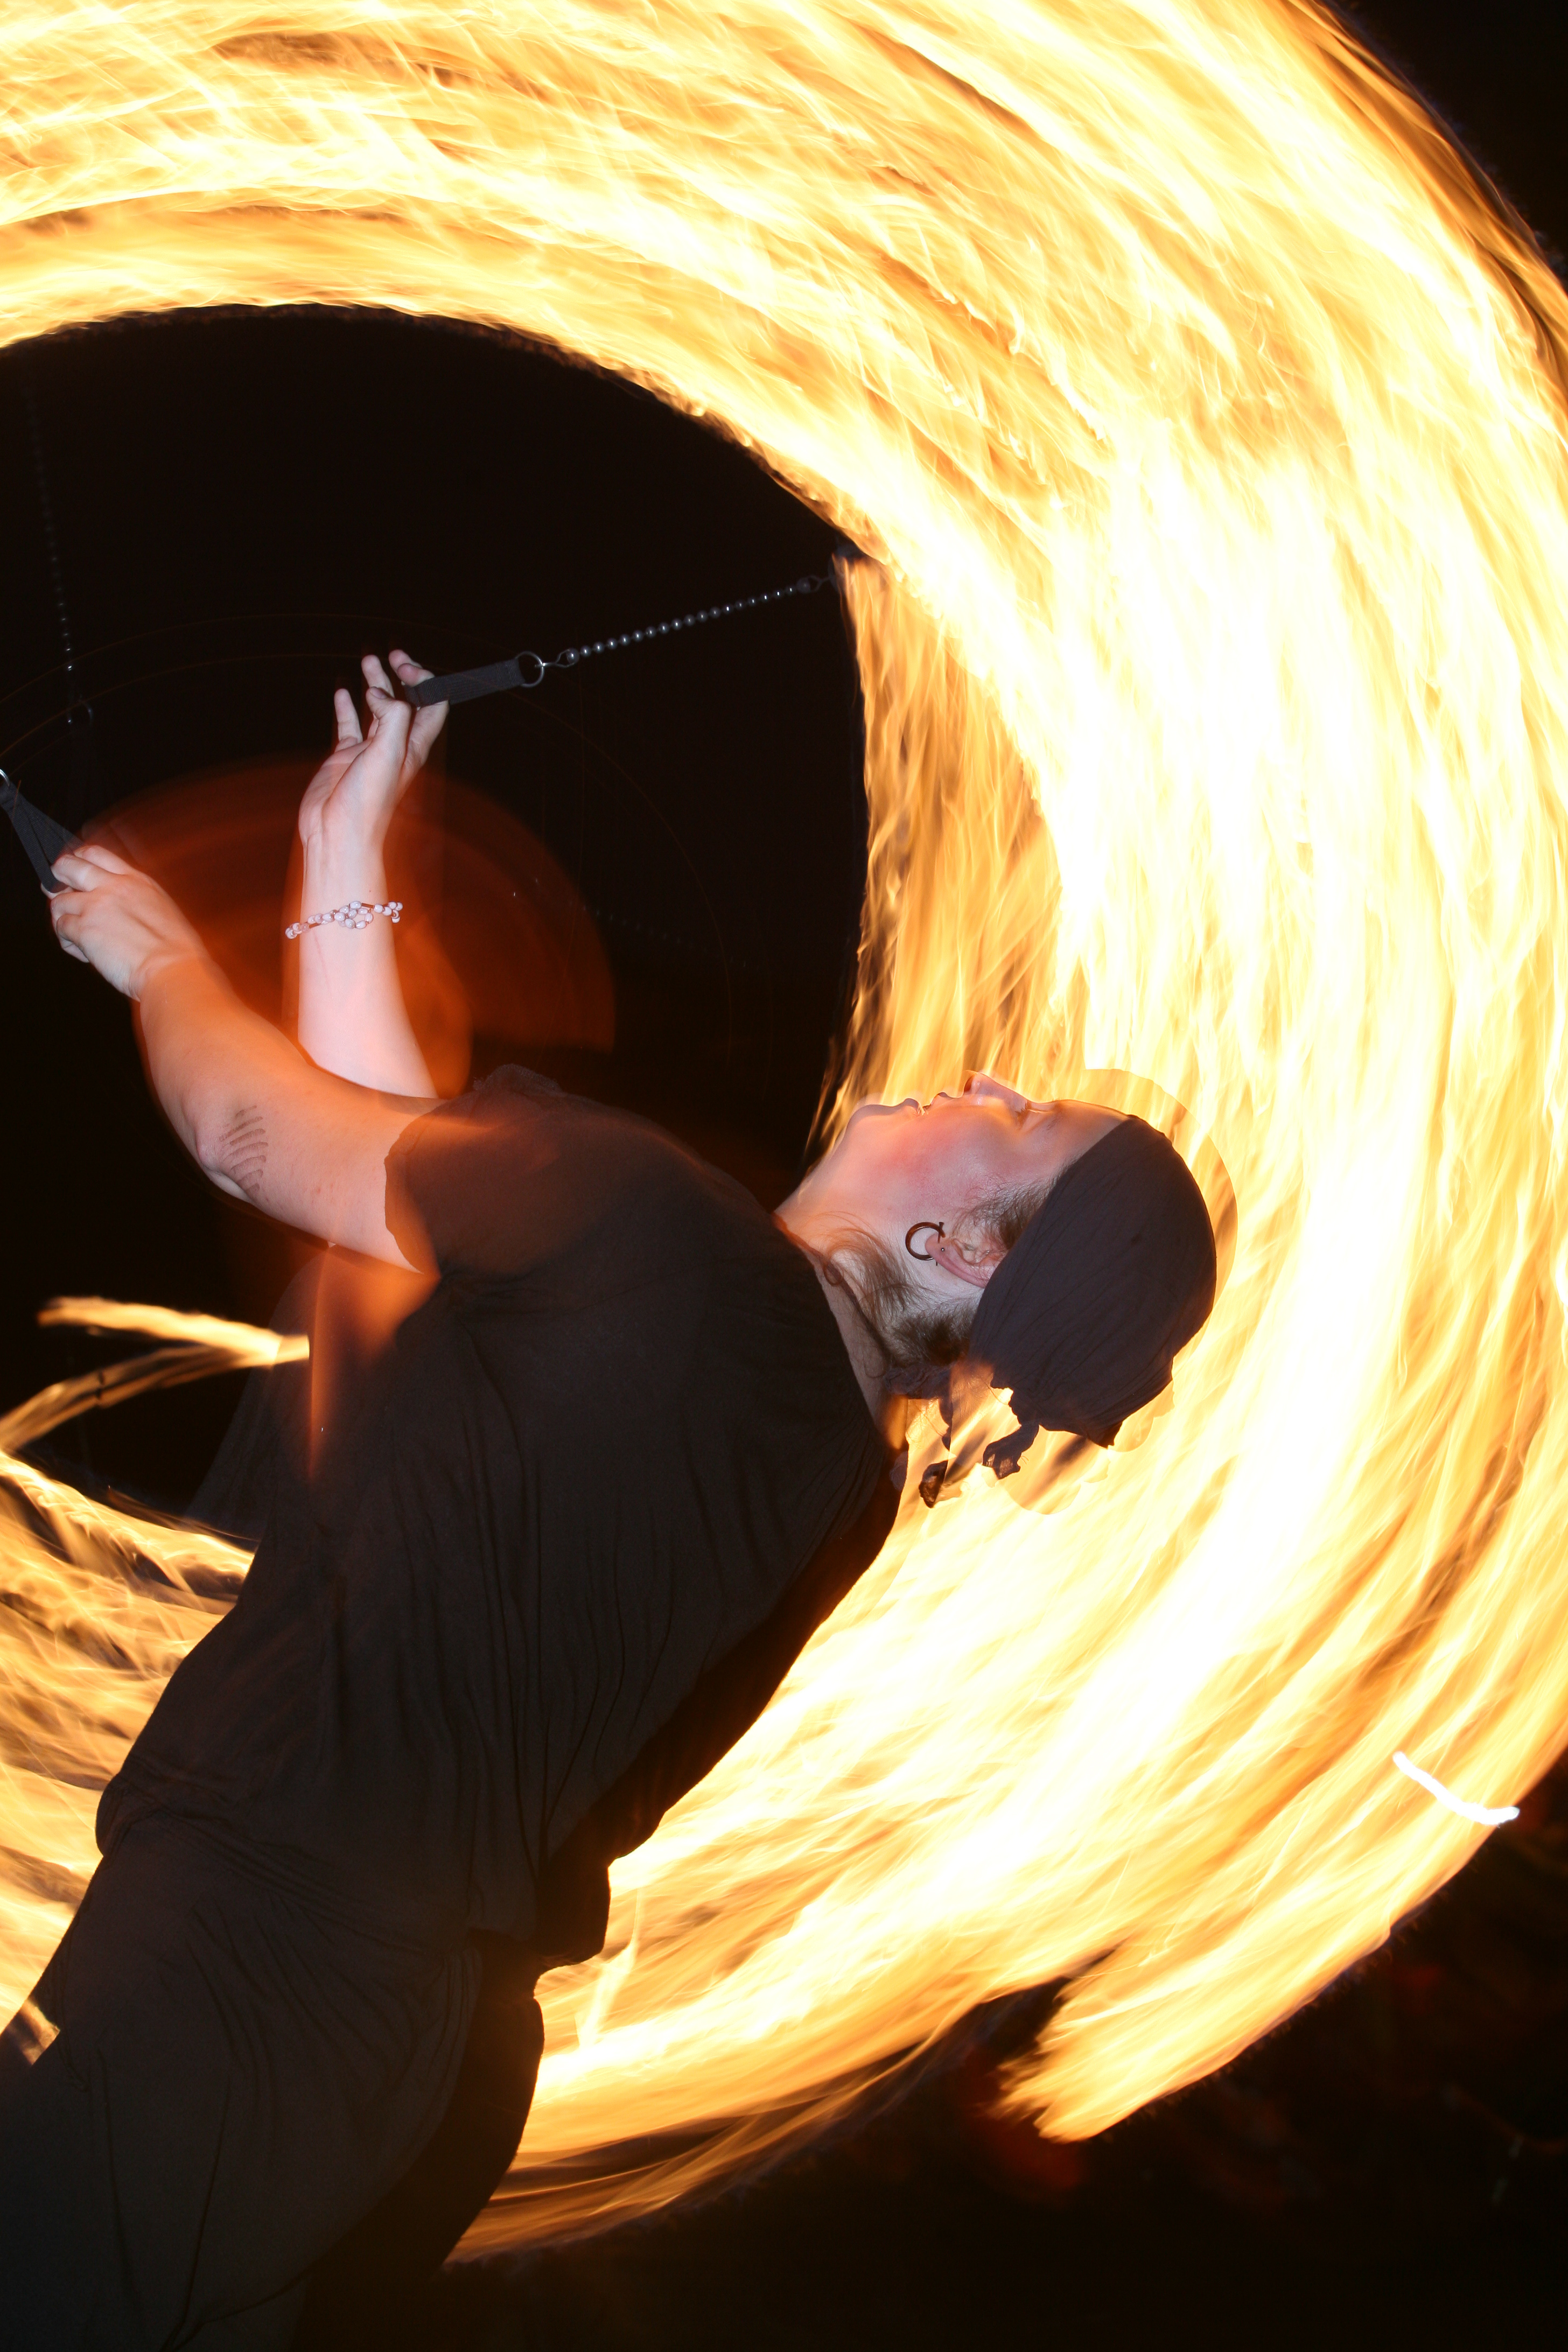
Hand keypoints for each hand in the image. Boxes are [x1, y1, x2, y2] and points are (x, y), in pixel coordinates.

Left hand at [49, 844, 207, 999]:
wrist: (171, 968)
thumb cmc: (175, 949)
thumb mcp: (161, 907)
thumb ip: (135, 898)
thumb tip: (118, 906)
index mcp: (135, 880)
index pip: (95, 853)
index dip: (78, 859)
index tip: (73, 869)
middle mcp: (113, 886)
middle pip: (68, 865)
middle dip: (58, 877)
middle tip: (59, 892)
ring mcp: (96, 906)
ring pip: (58, 900)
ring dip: (62, 917)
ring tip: (76, 935)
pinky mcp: (84, 929)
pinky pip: (60, 927)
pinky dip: (66, 941)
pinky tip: (83, 952)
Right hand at [296, 652, 447, 858]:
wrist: (336, 832)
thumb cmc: (367, 803)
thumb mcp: (389, 753)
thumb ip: (392, 717)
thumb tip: (382, 694)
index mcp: (414, 746)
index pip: (433, 706)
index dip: (425, 681)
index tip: (404, 666)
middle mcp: (395, 745)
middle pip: (406, 702)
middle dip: (401, 675)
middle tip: (392, 654)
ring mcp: (370, 750)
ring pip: (377, 708)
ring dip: (375, 683)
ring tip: (368, 659)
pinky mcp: (346, 755)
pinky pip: (350, 724)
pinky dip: (348, 706)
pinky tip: (344, 691)